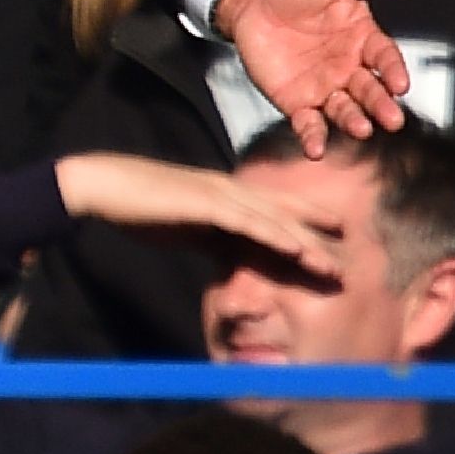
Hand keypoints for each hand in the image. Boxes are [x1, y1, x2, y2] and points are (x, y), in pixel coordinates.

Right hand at [51, 150, 337, 274]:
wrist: (103, 186)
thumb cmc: (138, 206)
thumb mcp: (185, 227)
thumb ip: (212, 237)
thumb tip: (232, 257)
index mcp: (226, 194)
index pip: (277, 210)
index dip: (310, 224)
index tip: (339, 244)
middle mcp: (231, 189)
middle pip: (287, 216)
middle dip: (321, 240)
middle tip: (351, 264)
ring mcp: (221, 194)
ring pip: (275, 221)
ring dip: (308, 245)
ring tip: (334, 267)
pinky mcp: (206, 202)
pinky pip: (249, 222)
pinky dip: (275, 236)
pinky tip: (296, 250)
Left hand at [212, 0, 428, 147]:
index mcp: (365, 40)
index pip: (386, 58)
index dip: (394, 71)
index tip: (400, 84)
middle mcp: (350, 68)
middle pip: (370, 90)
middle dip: (382, 105)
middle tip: (392, 120)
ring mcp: (325, 87)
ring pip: (344, 109)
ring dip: (354, 121)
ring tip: (362, 130)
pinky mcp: (296, 101)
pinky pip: (308, 123)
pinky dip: (313, 137)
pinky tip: (316, 149)